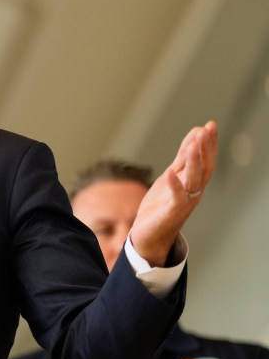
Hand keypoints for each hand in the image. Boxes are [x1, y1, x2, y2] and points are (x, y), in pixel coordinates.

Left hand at [130, 120, 217, 265]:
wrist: (149, 233)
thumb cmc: (162, 204)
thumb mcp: (172, 175)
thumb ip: (183, 157)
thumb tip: (196, 133)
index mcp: (194, 182)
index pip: (206, 160)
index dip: (209, 143)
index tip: (210, 125)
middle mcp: (193, 191)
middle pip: (204, 168)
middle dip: (205, 150)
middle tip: (206, 131)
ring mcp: (184, 202)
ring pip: (193, 181)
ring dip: (193, 163)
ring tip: (192, 146)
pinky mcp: (171, 212)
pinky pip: (176, 198)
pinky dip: (174, 185)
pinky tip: (170, 173)